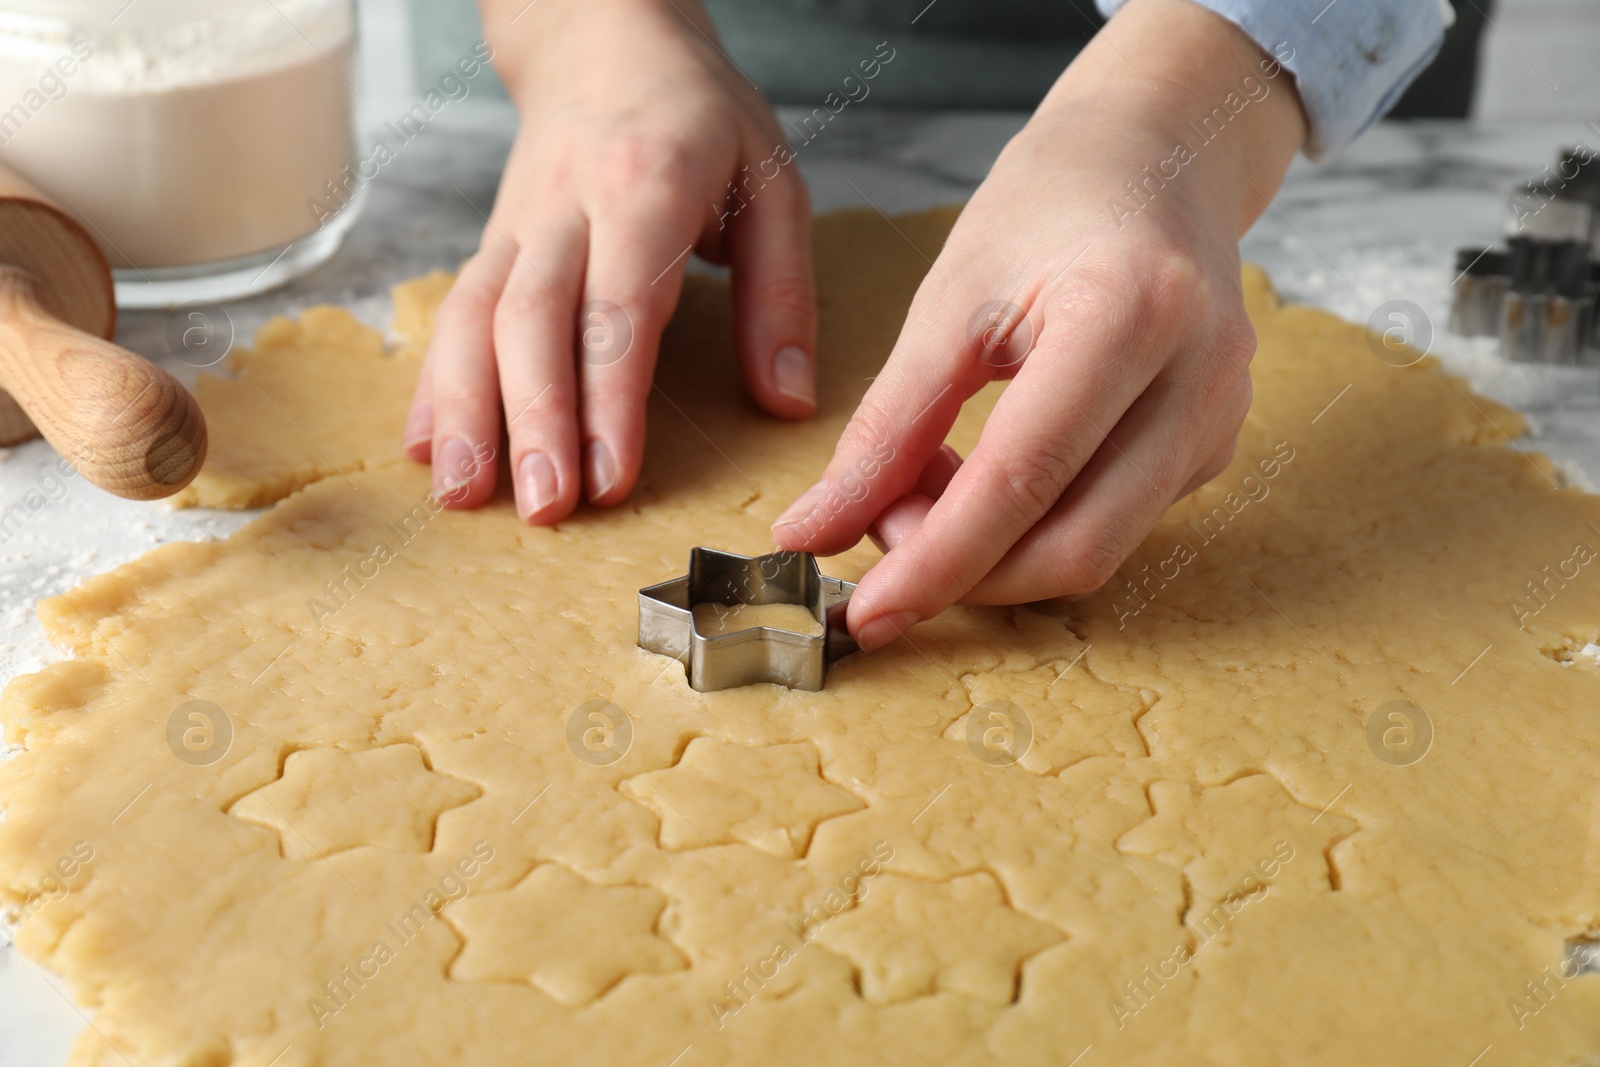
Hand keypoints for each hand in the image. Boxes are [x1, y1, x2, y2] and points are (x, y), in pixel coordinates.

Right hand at [406, 0, 816, 517]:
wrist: (602, 36)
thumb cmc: (700, 114)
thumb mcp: (773, 181)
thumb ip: (782, 293)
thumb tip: (788, 402)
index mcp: (647, 188)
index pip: (620, 306)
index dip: (609, 397)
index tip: (611, 476)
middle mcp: (567, 208)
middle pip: (535, 321)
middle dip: (534, 421)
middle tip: (546, 509)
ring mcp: (517, 227)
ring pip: (475, 318)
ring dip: (466, 412)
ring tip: (464, 498)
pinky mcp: (490, 244)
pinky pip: (451, 314)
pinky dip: (433, 383)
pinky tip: (423, 449)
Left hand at [770, 0, 1306, 650]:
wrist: (1163, 155)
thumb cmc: (1050, 203)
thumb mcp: (948, 298)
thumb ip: (887, 426)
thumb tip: (815, 532)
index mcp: (1129, 315)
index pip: (1021, 480)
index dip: (935, 563)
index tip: (861, 613)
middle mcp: (1198, 378)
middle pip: (1076, 546)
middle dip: (966, 573)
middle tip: (881, 533)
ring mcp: (1220, 418)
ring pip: (1100, 548)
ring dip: (997, 552)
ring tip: (928, 487)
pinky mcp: (1216, 444)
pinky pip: (1118, 522)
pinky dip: (1037, 525)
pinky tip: (989, 473)